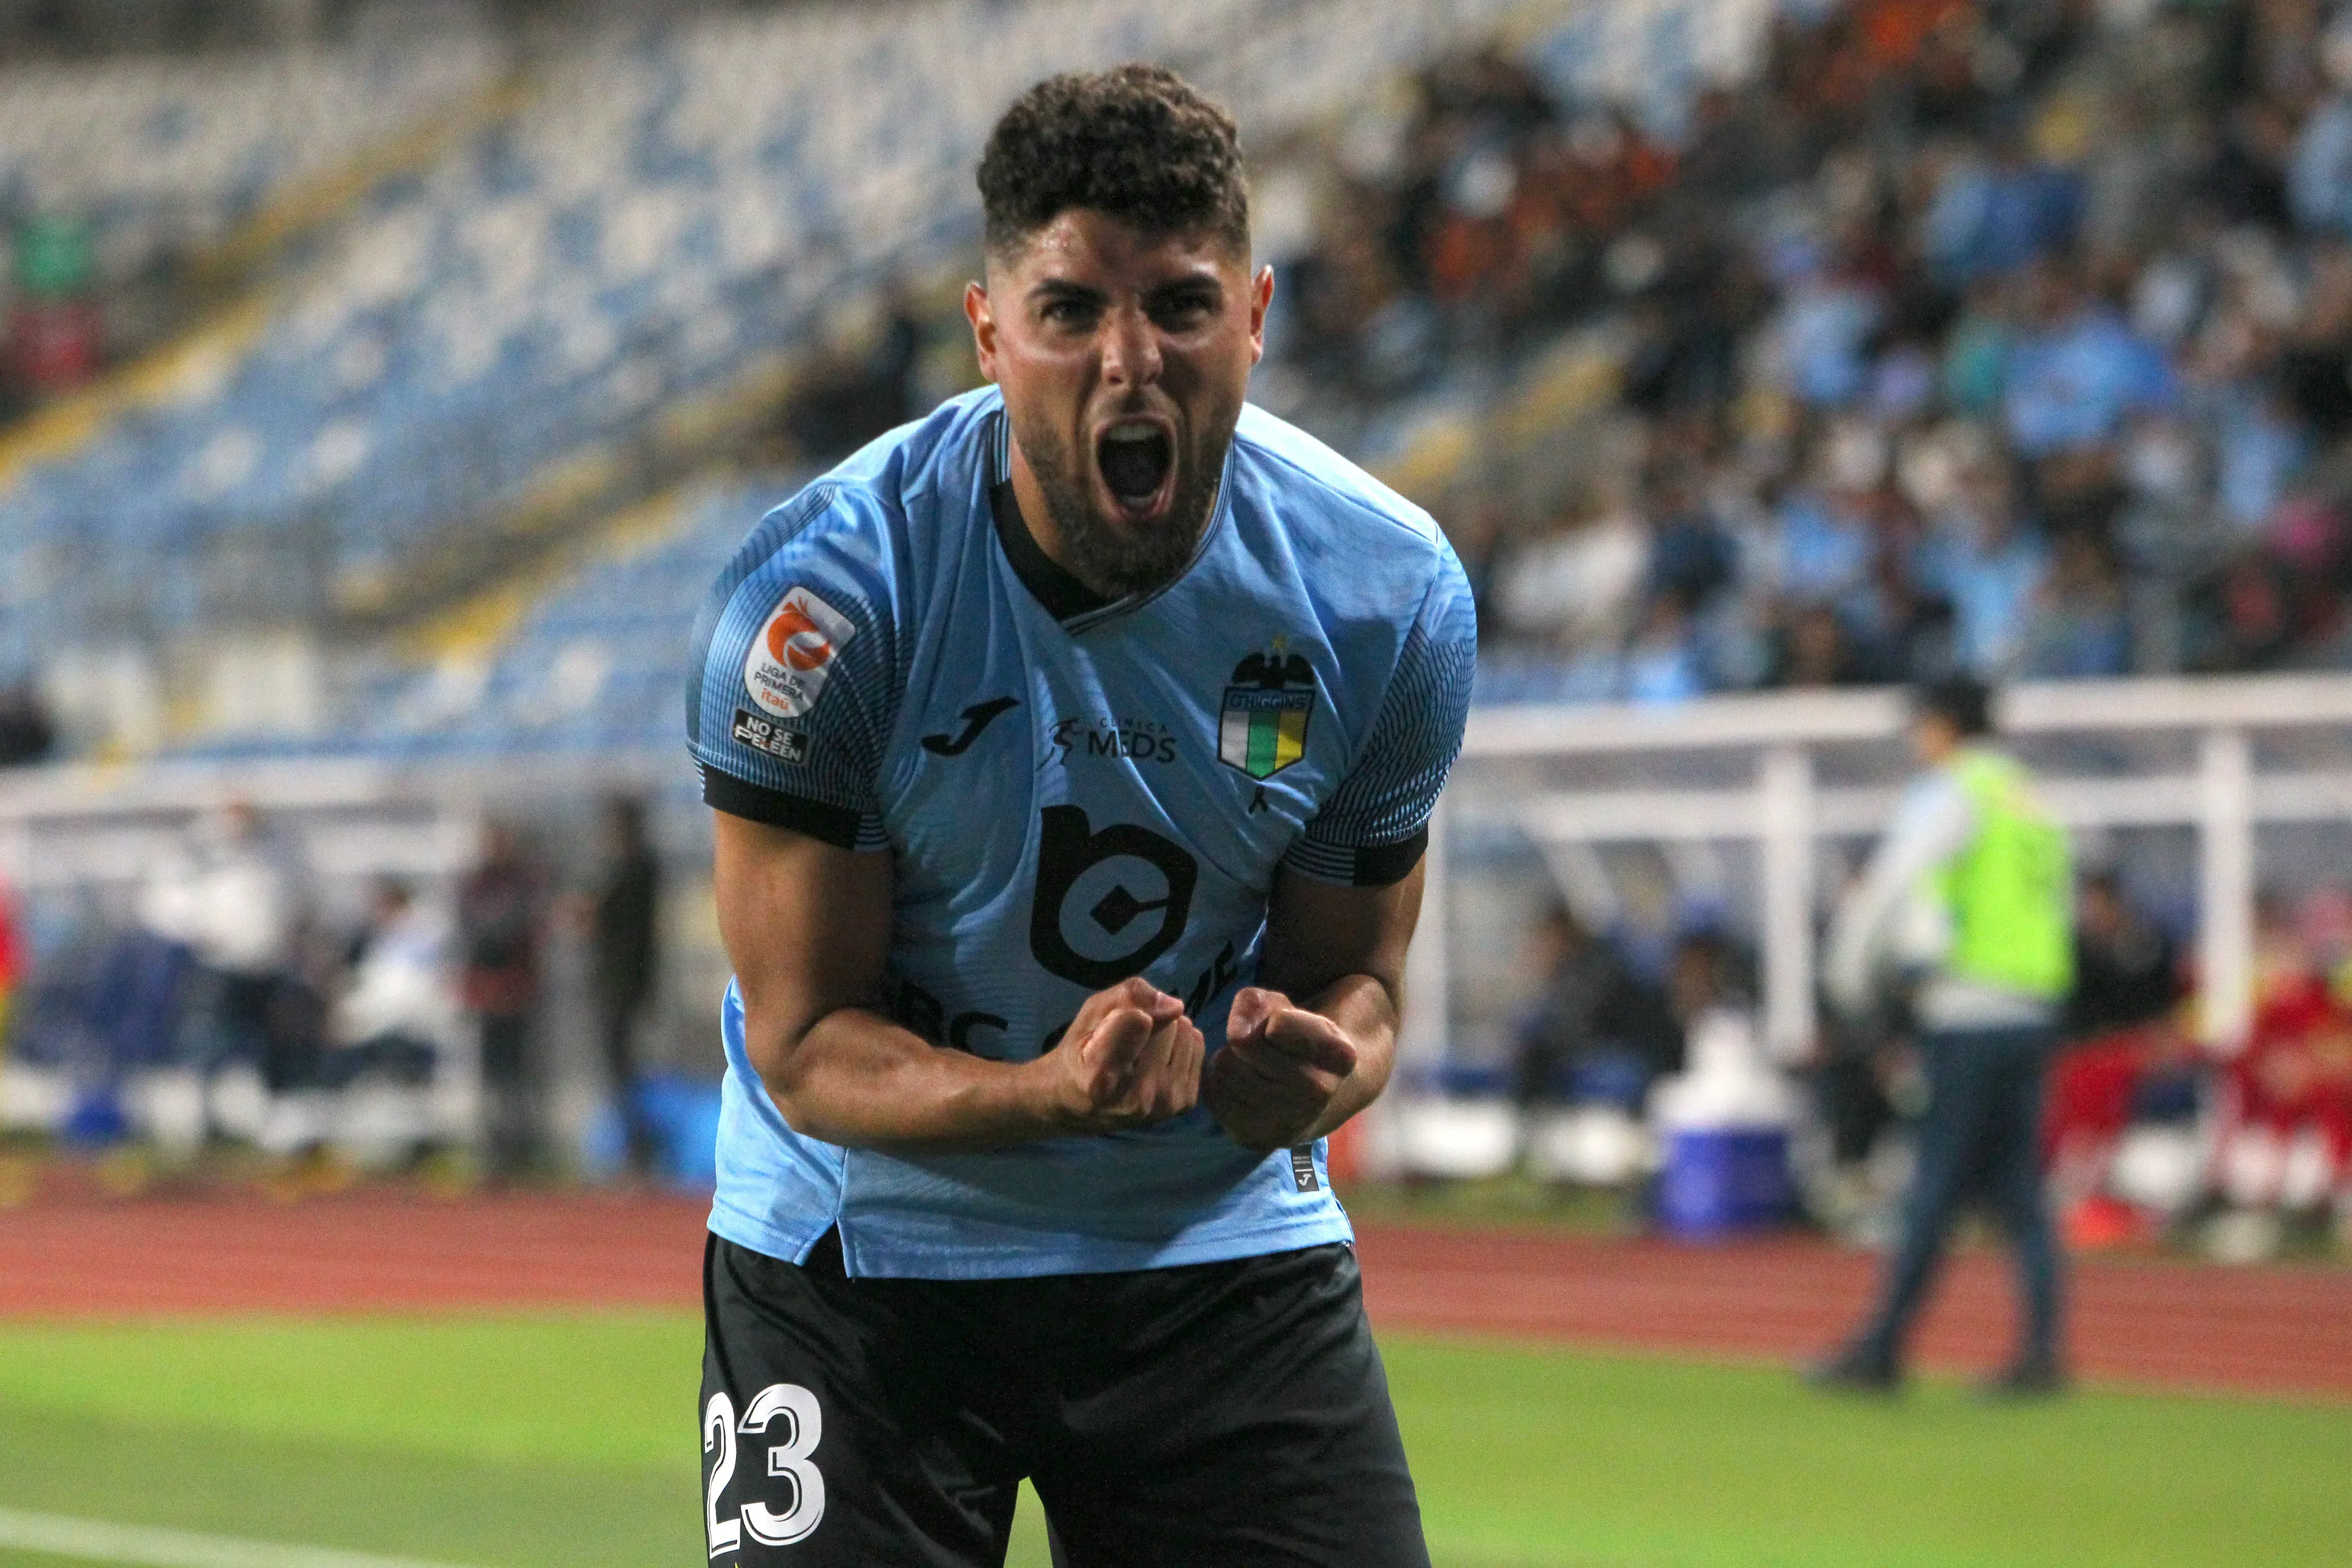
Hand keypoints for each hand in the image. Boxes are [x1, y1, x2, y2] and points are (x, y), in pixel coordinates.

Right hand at [1026, 977, 1204, 1134]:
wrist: (1082, 1106)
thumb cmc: (1080, 1054)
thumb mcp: (1090, 1014)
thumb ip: (1127, 997)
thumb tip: (1176, 1006)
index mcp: (1101, 1077)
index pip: (1139, 1023)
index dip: (1133, 1012)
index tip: (1118, 1021)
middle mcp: (1137, 1098)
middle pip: (1168, 1023)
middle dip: (1152, 1021)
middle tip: (1127, 1040)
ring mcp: (1164, 1105)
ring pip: (1186, 1031)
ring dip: (1167, 1033)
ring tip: (1142, 1052)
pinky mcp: (1185, 1104)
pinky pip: (1197, 1046)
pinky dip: (1179, 1047)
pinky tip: (1157, 1062)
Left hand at [1203, 986, 1358, 1152]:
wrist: (1307, 1099)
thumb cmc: (1292, 1042)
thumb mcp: (1283, 1008)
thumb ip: (1255, 1004)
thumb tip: (1237, 1036)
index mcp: (1339, 1055)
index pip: (1278, 1024)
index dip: (1273, 1018)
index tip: (1286, 1031)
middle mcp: (1320, 1091)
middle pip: (1245, 1044)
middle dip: (1245, 1038)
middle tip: (1263, 1050)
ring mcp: (1289, 1120)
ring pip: (1225, 1068)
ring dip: (1229, 1059)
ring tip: (1251, 1068)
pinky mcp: (1256, 1137)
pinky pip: (1212, 1094)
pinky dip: (1217, 1083)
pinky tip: (1238, 1086)